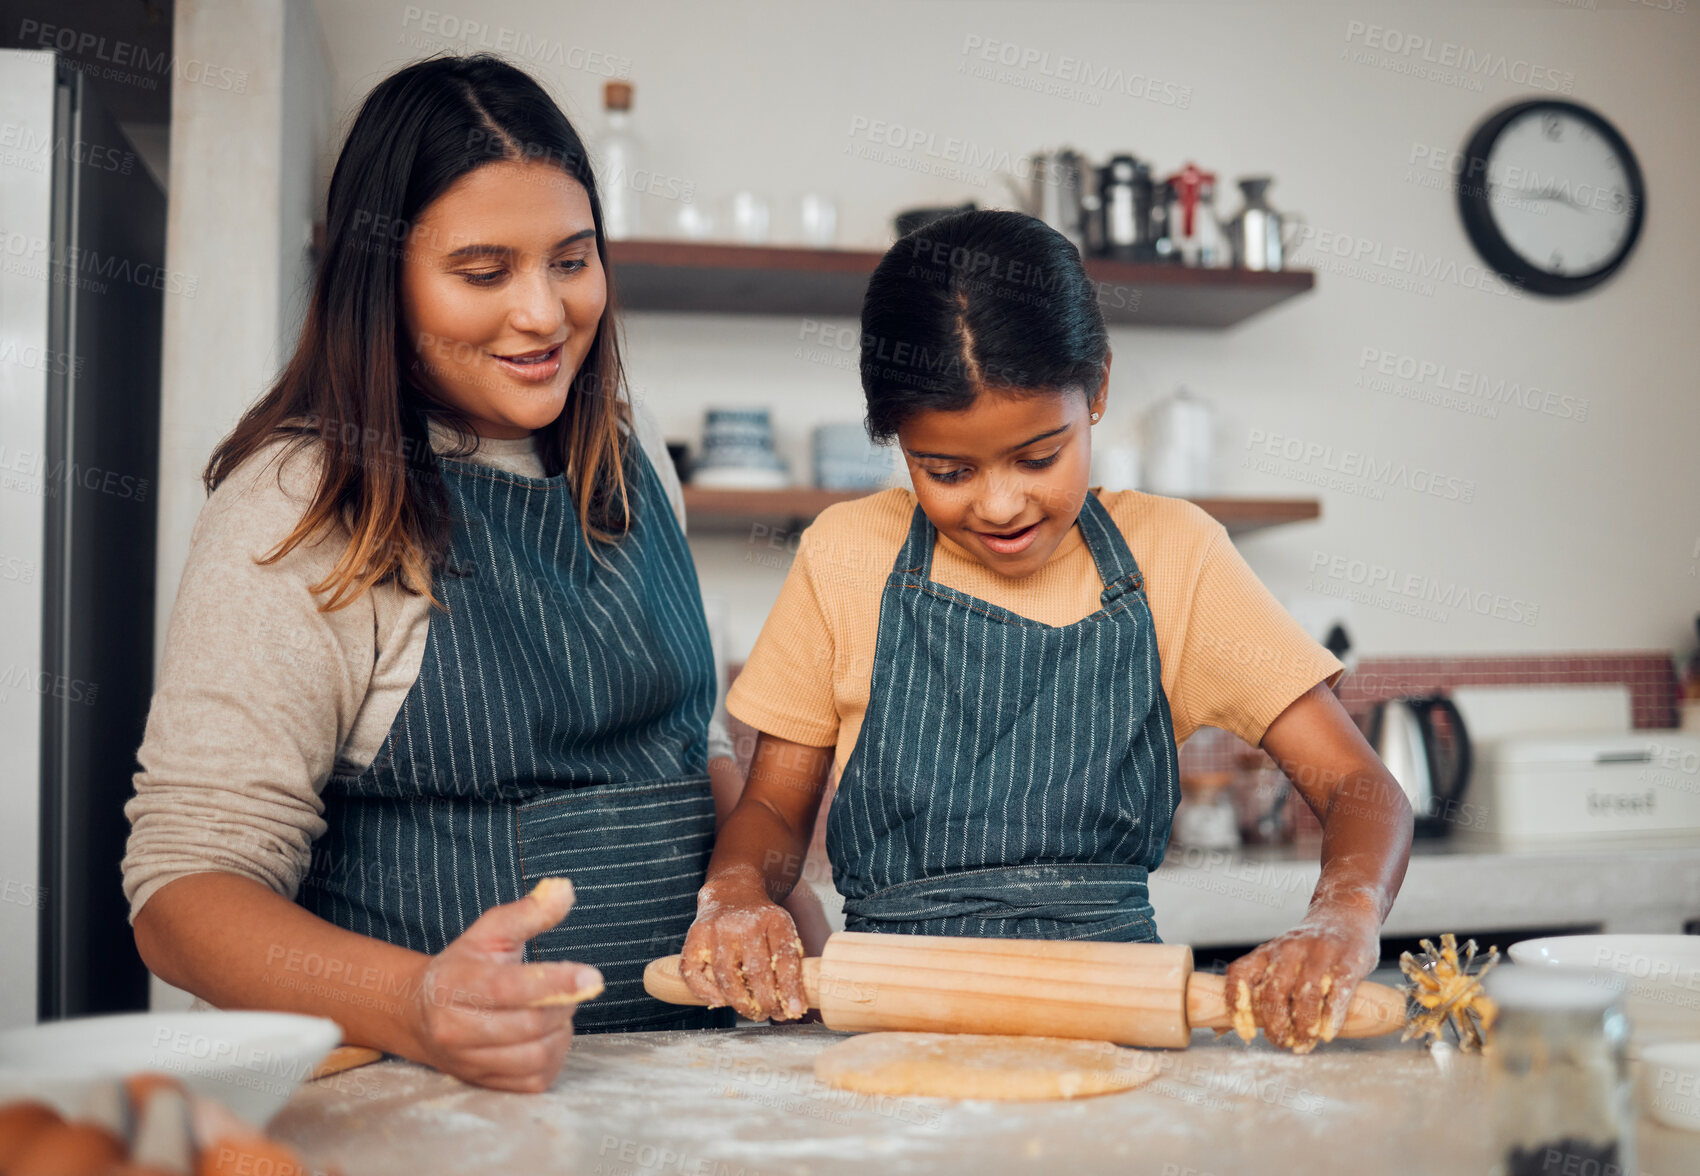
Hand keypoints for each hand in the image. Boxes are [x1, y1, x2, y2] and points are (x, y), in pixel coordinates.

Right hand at [404, 877, 602, 1091]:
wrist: (422, 1014)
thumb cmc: (465, 966)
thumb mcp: (490, 931)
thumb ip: (528, 912)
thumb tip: (564, 890)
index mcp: (453, 985)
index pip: (509, 987)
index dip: (554, 982)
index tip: (592, 976)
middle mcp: (453, 1029)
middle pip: (528, 1025)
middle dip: (563, 1004)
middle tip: (574, 987)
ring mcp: (467, 1062)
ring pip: (535, 1056)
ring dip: (561, 1032)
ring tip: (559, 1010)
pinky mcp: (484, 1084)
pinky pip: (535, 1080)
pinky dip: (554, 1057)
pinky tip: (549, 1034)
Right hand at [681, 885, 806, 1021]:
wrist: (732, 892)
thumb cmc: (760, 922)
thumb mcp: (782, 929)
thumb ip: (788, 960)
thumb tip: (794, 1005)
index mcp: (773, 919)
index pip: (784, 958)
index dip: (791, 988)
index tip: (796, 1009)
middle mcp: (744, 922)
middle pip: (755, 970)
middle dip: (765, 1001)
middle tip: (771, 1014)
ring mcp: (717, 928)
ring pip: (726, 975)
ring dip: (739, 1003)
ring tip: (752, 1013)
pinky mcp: (695, 934)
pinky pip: (693, 971)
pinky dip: (704, 992)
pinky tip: (720, 1001)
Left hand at [1224, 900, 1380, 1052]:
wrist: (1345, 913)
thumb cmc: (1307, 948)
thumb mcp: (1277, 958)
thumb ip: (1258, 988)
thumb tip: (1226, 1027)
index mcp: (1266, 951)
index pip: (1240, 975)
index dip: (1237, 1005)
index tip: (1245, 1032)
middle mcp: (1289, 950)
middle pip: (1274, 993)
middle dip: (1275, 1026)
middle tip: (1282, 1043)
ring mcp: (1319, 955)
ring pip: (1304, 997)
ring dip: (1303, 1028)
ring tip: (1303, 1044)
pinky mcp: (1348, 963)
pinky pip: (1336, 994)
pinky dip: (1330, 1018)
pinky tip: (1326, 1034)